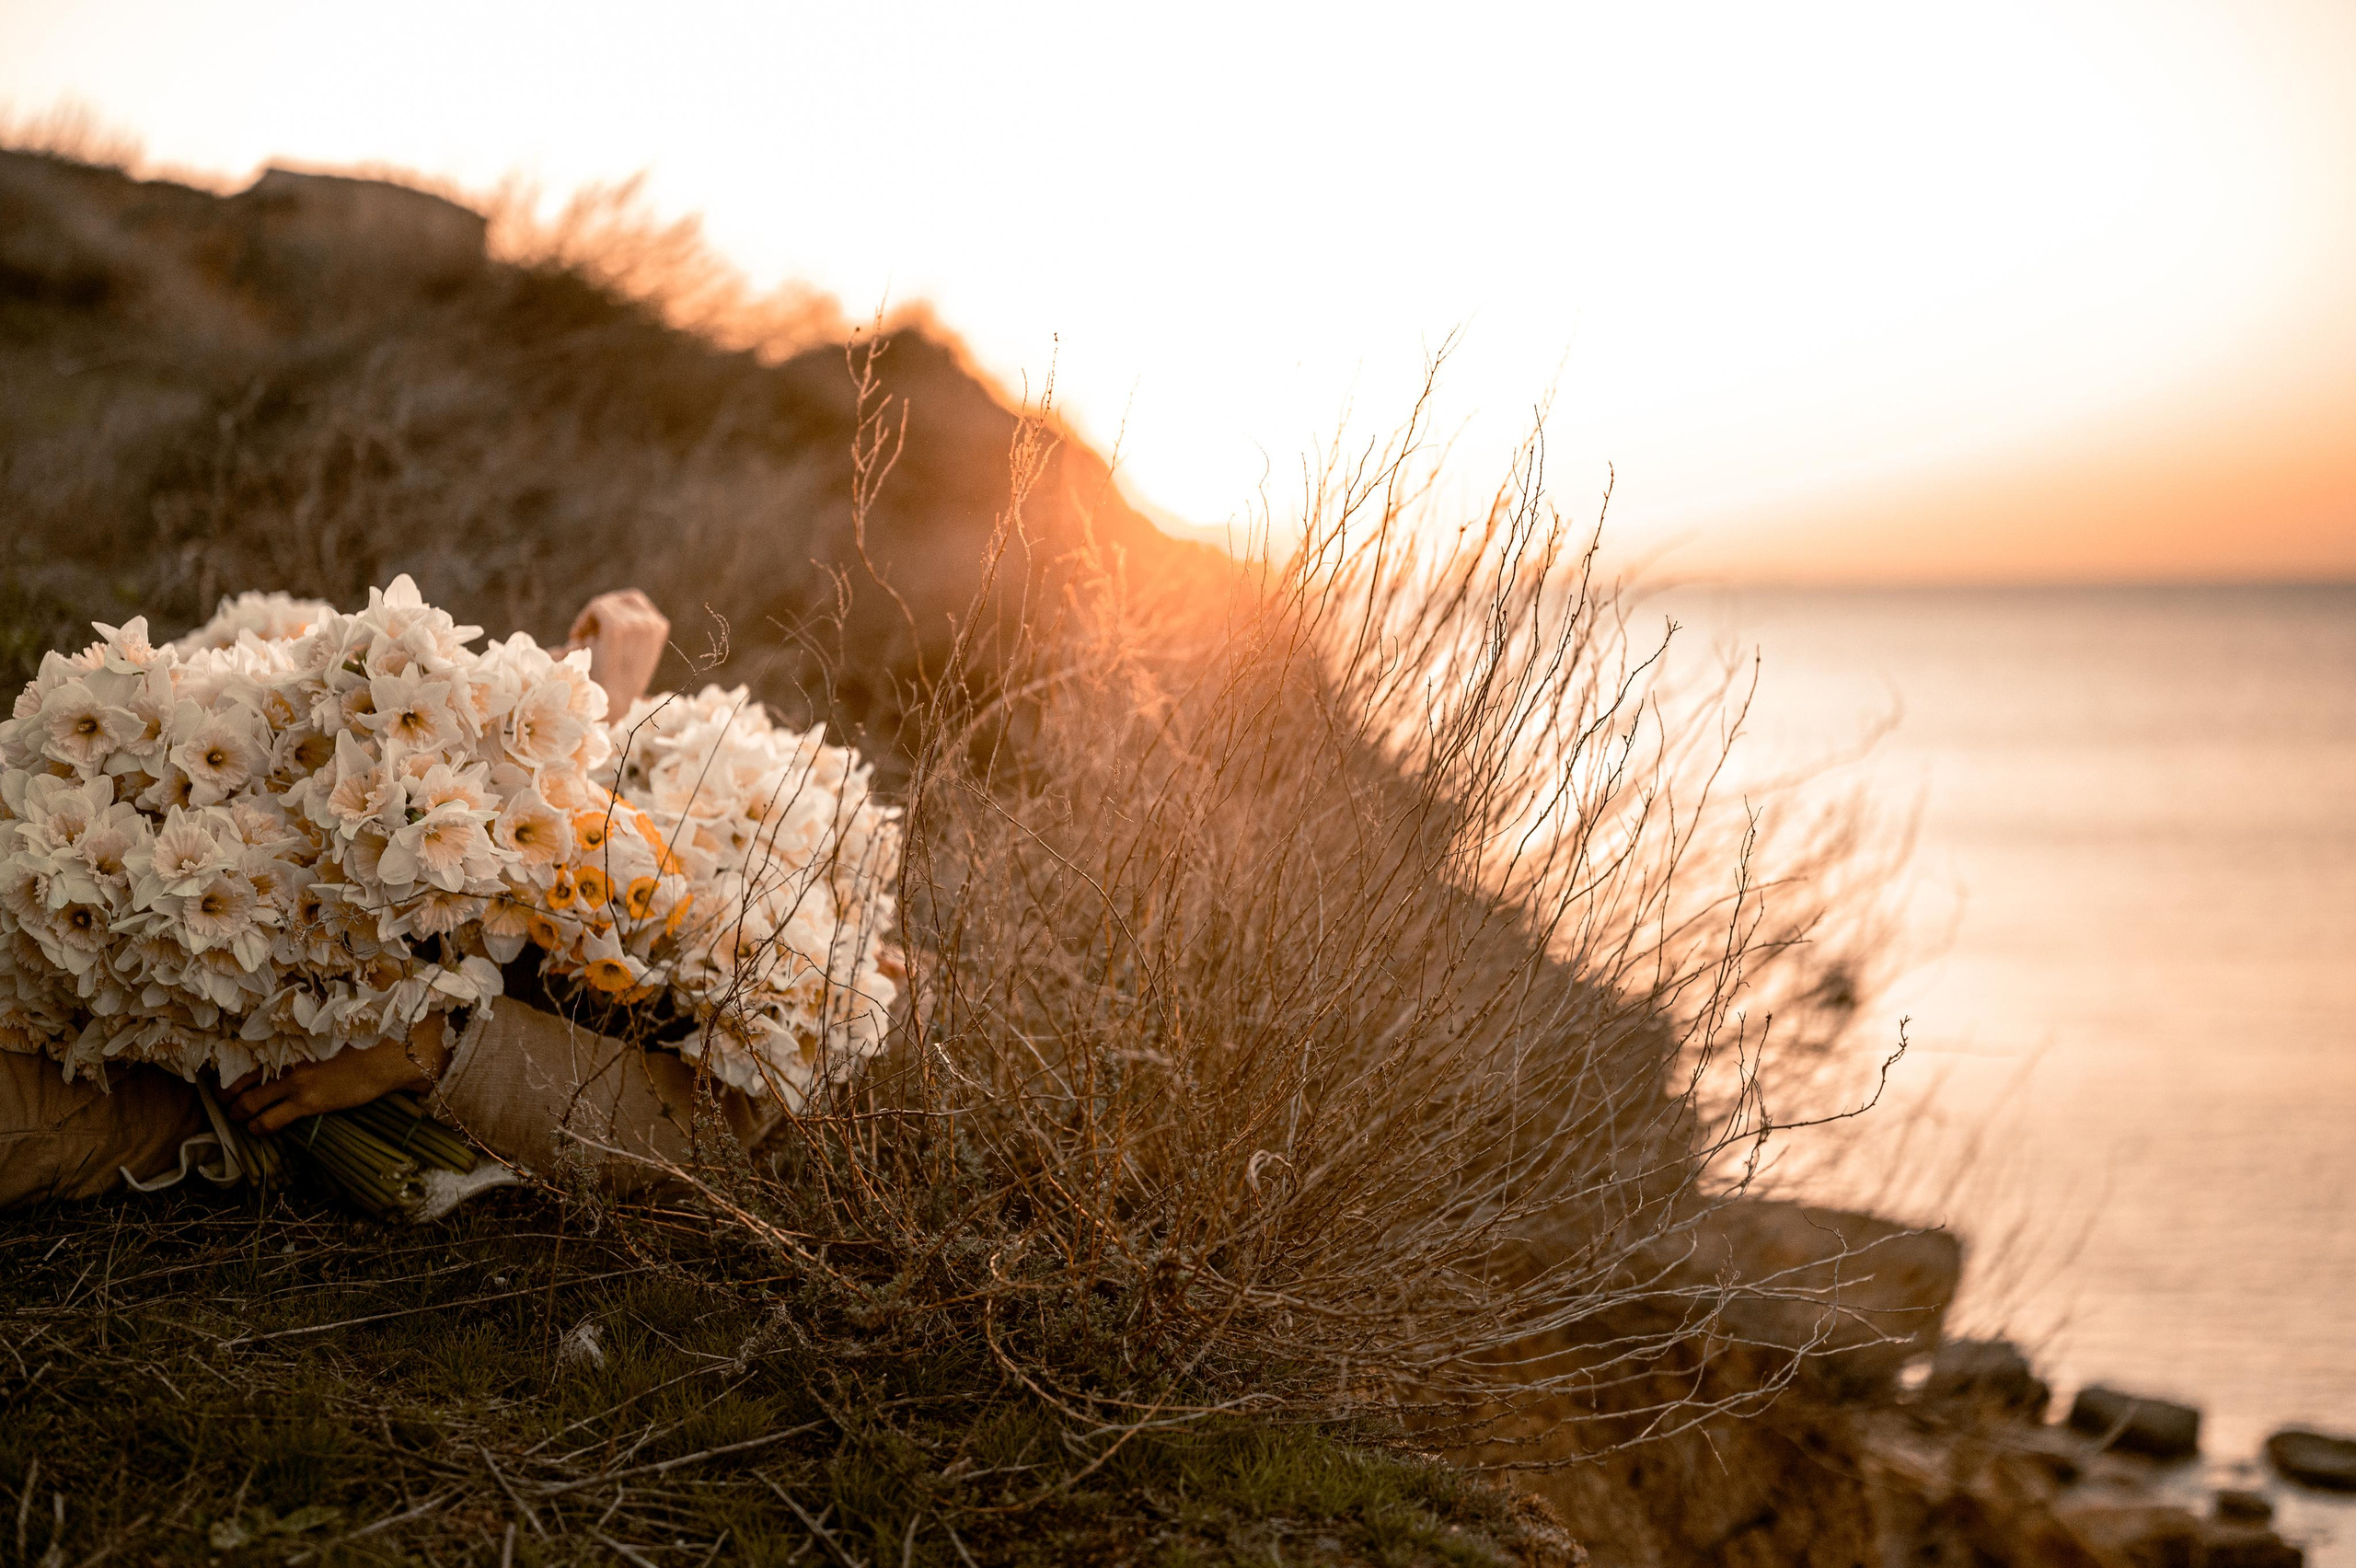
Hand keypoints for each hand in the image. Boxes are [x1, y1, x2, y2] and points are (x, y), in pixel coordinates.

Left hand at [226, 1016, 452, 1134]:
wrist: (387, 1056)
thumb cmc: (363, 1043)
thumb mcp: (325, 1036)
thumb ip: (301, 1044)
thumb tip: (289, 1052)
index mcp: (288, 1042)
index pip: (244, 1058)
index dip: (230, 1073)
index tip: (227, 1081)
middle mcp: (284, 1061)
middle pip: (236, 1083)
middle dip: (226, 1097)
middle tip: (225, 1104)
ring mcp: (294, 1083)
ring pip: (246, 1104)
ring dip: (237, 1115)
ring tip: (238, 1118)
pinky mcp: (307, 1103)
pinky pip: (268, 1121)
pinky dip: (257, 1128)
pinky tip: (257, 1129)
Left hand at [565, 589, 670, 712]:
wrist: (610, 703)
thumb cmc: (614, 682)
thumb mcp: (627, 650)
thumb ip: (624, 630)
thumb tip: (603, 612)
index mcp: (658, 627)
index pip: (633, 601)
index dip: (612, 610)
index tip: (594, 632)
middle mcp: (652, 624)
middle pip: (620, 599)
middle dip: (600, 613)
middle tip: (583, 636)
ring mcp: (637, 625)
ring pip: (606, 604)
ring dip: (589, 621)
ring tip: (580, 643)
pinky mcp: (618, 628)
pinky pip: (598, 608)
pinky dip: (584, 621)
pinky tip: (576, 640)